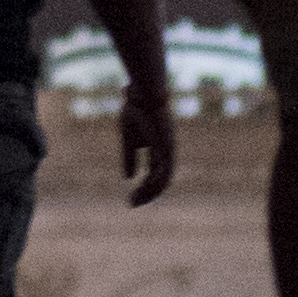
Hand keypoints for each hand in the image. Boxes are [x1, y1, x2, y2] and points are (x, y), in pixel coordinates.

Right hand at [116, 81, 177, 204]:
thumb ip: (129, 157)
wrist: (143, 93)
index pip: (154, 175)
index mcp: (158, 149)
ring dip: (149, 192)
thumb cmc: (136, 110)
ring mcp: (169, 151)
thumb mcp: (129, 137)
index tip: (131, 197)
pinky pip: (163, 173)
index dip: (144, 188)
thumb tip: (129, 177)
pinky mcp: (168, 149)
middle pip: (160, 181)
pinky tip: (140, 189)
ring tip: (134, 200)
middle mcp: (167, 153)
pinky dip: (153, 184)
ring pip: (163, 180)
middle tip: (132, 203)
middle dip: (147, 193)